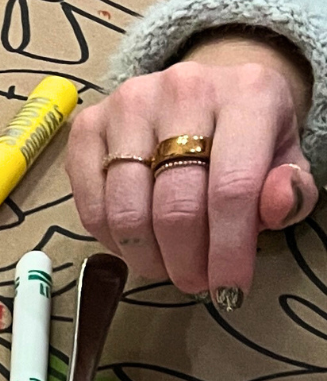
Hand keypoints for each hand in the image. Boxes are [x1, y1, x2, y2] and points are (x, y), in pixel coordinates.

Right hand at [67, 33, 315, 298]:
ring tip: (164, 266)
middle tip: (193, 282)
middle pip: (175, 205)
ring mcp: (129, 105)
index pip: (232, 188)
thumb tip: (275, 207)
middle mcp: (184, 89)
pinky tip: (134, 243)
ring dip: (146, 257)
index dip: (228, 251)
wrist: (202, 92)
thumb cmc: (243, 134)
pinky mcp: (88, 124)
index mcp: (247, 93)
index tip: (229, 290)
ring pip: (127, 211)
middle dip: (185, 261)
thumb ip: (291, 189)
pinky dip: (111, 239)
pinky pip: (90, 205)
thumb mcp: (283, 156)